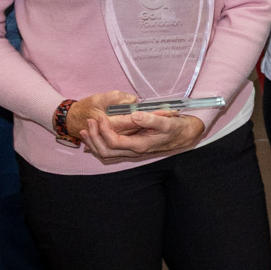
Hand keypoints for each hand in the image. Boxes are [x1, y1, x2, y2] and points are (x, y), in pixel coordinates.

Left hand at [67, 91, 206, 161]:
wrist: (184, 135)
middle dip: (94, 137)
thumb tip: (135, 115)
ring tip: (85, 129)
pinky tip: (94, 136)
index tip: (100, 116)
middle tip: (90, 121)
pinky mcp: (131, 148)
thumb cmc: (176, 127)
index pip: (114, 142)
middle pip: (105, 151)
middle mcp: (134, 151)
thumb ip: (152, 119)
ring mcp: (132, 151)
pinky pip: (110, 152)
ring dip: (93, 143)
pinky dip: (99, 145)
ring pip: (106, 154)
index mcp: (140, 145)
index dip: (104, 130)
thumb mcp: (167, 122)